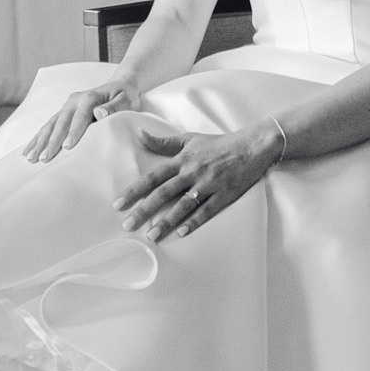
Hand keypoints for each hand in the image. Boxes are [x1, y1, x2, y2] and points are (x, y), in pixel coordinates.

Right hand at [24, 81, 136, 162]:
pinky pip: (48, 126)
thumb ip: (114, 107)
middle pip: (60, 123)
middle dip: (51, 142)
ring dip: (39, 141)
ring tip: (30, 157)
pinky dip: (37, 138)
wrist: (120, 85)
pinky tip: (28, 150)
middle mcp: (74, 100)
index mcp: (89, 97)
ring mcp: (67, 106)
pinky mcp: (64, 112)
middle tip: (44, 159)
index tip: (67, 147)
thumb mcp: (126, 100)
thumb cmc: (125, 96)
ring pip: (50, 125)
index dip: (73, 132)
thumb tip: (98, 113)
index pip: (80, 117)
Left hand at [115, 120, 283, 242]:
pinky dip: (194, 221)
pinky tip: (182, 232)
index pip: (153, 177)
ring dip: (166, 221)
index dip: (134, 190)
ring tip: (151, 235)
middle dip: (144, 210)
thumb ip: (163, 142)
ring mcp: (209, 184)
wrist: (251, 145)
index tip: (118, 204)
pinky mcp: (224, 194)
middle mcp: (192, 172)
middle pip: (164, 193)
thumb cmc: (218, 143)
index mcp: (182, 160)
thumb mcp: (189, 139)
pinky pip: (207, 210)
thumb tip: (139, 134)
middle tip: (127, 225)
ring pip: (183, 205)